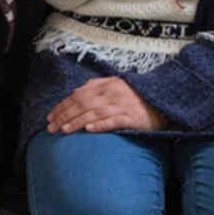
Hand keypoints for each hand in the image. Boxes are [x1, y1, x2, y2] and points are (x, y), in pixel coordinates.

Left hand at [46, 77, 166, 134]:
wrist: (163, 101)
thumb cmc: (134, 96)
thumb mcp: (114, 85)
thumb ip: (94, 88)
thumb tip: (74, 94)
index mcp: (104, 85)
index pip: (77, 95)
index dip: (62, 106)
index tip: (50, 117)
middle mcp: (111, 94)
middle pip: (82, 104)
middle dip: (64, 115)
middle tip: (51, 128)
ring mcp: (122, 105)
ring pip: (95, 113)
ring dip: (78, 121)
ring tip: (64, 130)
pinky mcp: (134, 118)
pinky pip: (115, 121)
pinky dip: (101, 125)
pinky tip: (89, 129)